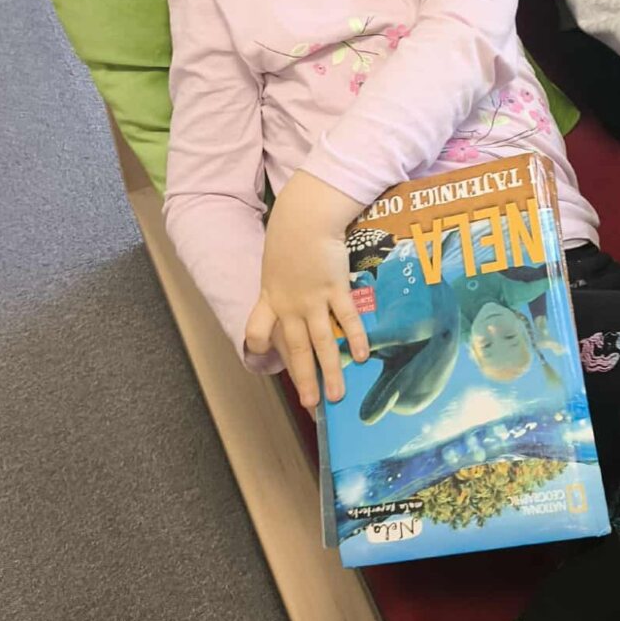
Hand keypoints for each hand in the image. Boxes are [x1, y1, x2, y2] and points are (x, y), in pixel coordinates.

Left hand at [243, 172, 369, 409]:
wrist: (305, 216)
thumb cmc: (291, 234)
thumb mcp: (277, 262)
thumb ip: (284, 281)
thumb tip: (295, 288)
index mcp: (270, 298)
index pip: (258, 332)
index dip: (262, 347)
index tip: (267, 361)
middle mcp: (289, 305)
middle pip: (296, 349)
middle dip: (304, 379)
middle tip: (312, 405)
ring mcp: (312, 299)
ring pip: (321, 342)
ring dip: (331, 371)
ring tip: (337, 395)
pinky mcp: (334, 288)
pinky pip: (345, 318)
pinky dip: (354, 338)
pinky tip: (361, 356)